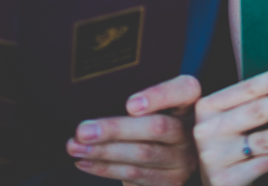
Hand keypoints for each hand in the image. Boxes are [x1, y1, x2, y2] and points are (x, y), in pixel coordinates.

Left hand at [66, 74, 201, 185]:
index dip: (159, 96)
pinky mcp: (171, 181)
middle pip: (157, 127)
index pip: (184, 90)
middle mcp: (192, 130)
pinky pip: (135, 175)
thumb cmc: (150, 118)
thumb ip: (136, 100)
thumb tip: (92, 101)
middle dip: (115, 129)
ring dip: (103, 152)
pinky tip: (85, 161)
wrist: (168, 153)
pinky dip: (105, 168)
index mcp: (190, 101)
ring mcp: (183, 159)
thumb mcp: (151, 103)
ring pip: (142, 154)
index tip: (130, 104)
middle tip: (83, 131)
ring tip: (75, 147)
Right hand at [193, 65, 267, 185]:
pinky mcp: (226, 180)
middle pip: (255, 112)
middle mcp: (207, 130)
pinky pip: (263, 164)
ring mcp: (215, 156)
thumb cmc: (226, 142)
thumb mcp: (226, 119)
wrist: (210, 182)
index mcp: (208, 107)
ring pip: (263, 140)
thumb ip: (247, 102)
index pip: (244, 89)